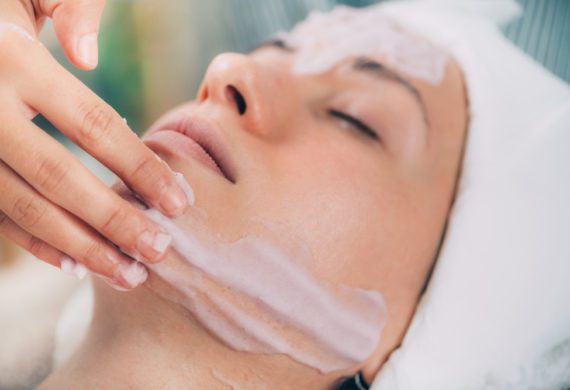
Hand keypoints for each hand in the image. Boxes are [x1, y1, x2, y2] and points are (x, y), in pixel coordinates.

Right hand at [0, 0, 188, 288]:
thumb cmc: (0, 10)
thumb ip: (69, 11)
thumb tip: (90, 59)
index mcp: (13, 61)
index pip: (93, 125)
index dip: (140, 168)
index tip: (180, 203)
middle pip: (60, 178)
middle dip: (114, 221)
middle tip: (160, 251)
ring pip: (25, 208)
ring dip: (80, 248)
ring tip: (130, 274)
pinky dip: (34, 243)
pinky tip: (75, 265)